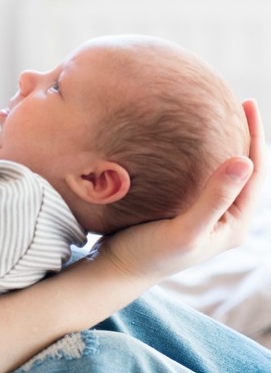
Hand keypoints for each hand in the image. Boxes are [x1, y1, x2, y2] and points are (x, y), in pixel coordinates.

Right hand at [99, 99, 265, 281]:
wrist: (116, 270)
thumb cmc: (149, 253)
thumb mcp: (185, 229)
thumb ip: (214, 197)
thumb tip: (245, 160)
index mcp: (235, 224)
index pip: (256, 172)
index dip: (256, 137)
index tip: (246, 102)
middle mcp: (225, 220)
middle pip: (245, 171)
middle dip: (245, 137)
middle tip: (237, 103)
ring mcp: (206, 217)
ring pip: (224, 174)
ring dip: (224, 145)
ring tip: (217, 117)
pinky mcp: (185, 212)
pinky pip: (203, 177)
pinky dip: (202, 155)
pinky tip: (187, 142)